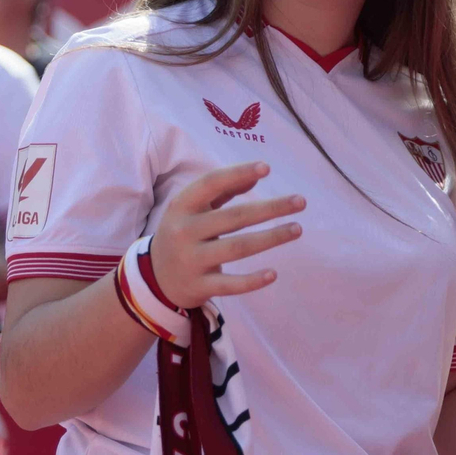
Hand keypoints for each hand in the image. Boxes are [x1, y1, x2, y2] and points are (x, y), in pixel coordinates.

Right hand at [148, 162, 303, 309]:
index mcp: (182, 206)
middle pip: (234, 217)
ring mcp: (191, 260)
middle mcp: (184, 231)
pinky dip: (252, 280)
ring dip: (271, 238)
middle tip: (301, 201)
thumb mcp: (193, 209)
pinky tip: (273, 274)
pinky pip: (230, 284)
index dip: (237, 174)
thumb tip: (256, 175)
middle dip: (271, 208)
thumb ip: (222, 191)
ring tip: (297, 228)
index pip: (211, 184)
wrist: (154, 278)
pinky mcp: (199, 286)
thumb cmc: (184, 233)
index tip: (267, 168)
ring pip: (237, 248)